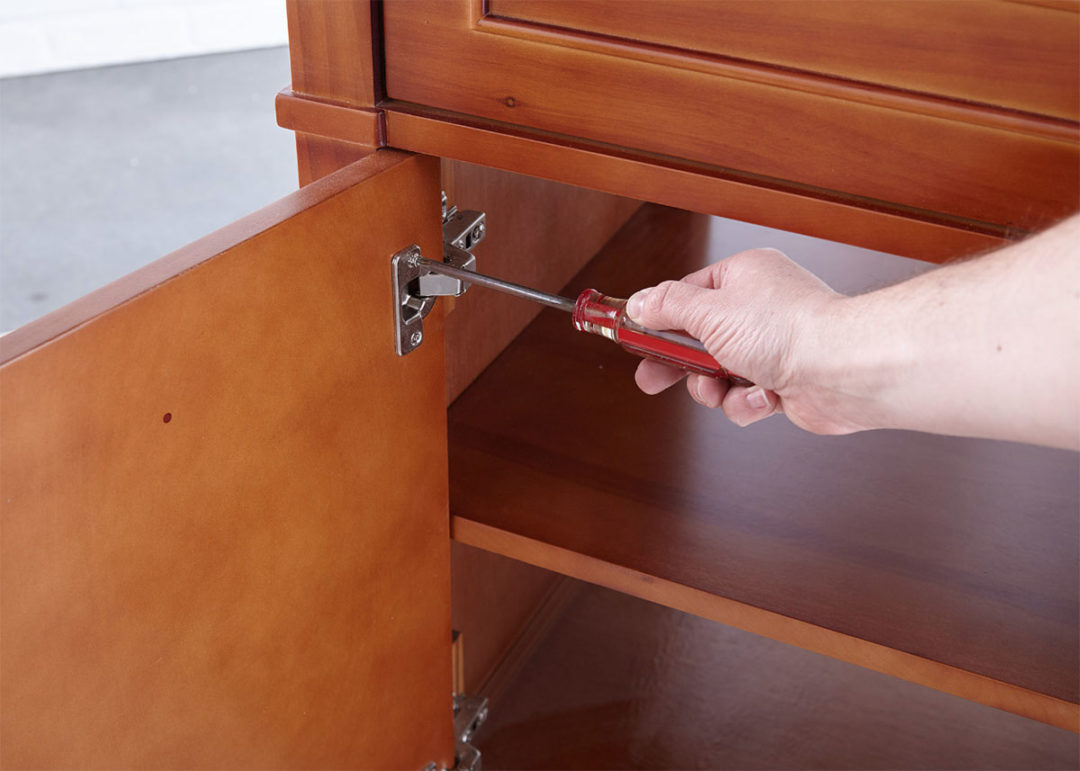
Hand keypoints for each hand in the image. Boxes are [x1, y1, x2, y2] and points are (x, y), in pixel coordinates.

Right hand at [626, 248, 862, 433]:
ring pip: (719, 374)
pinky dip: (748, 401)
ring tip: (721, 388)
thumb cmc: (789, 329)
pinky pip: (745, 396)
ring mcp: (773, 347)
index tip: (633, 336)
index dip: (658, 319)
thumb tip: (640, 302)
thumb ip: (668, 308)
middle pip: (699, 339)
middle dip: (677, 363)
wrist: (843, 369)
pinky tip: (764, 396)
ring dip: (715, 387)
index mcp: (744, 277)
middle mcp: (759, 309)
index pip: (687, 295)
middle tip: (651, 378)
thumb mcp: (710, 312)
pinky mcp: (784, 382)